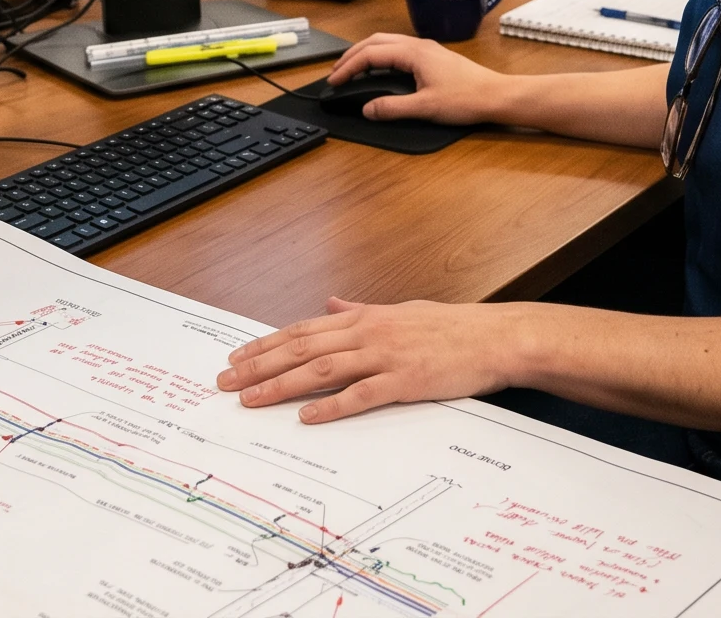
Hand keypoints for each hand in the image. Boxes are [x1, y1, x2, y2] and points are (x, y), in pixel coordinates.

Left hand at [216, 298, 540, 422]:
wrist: (494, 337)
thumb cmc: (449, 327)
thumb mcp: (399, 310)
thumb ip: (360, 309)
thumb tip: (331, 302)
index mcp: (364, 317)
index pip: (302, 330)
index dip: (265, 344)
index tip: (236, 357)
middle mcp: (368, 333)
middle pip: (302, 349)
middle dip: (260, 366)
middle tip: (226, 382)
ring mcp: (386, 356)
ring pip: (322, 370)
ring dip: (282, 385)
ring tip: (251, 399)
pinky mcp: (406, 381)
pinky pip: (361, 395)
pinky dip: (332, 406)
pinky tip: (307, 418)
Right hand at [327, 33, 517, 123]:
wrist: (496, 96)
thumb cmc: (467, 98)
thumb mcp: (425, 107)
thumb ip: (393, 108)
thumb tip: (368, 109)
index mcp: (414, 53)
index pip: (371, 54)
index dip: (349, 67)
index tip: (334, 80)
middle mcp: (419, 45)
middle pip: (376, 41)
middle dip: (353, 55)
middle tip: (337, 72)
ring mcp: (427, 49)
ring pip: (387, 43)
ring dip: (366, 53)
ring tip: (352, 69)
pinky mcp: (433, 57)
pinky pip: (399, 49)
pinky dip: (381, 56)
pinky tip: (380, 70)